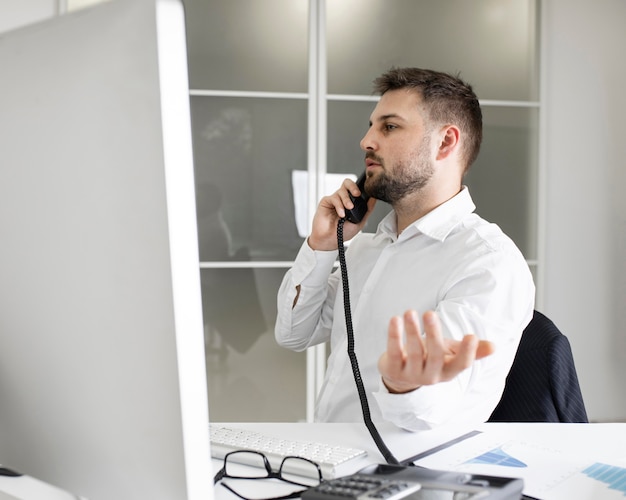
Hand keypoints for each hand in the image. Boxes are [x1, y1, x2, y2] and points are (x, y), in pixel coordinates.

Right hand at [308, 177, 375, 250]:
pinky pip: (334, 198)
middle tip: (357, 194)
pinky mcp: (326, 201)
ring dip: (346, 200)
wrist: (330, 240)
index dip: (361, 187)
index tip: (367, 190)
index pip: (356, 188)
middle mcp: (343, 198)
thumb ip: (367, 209)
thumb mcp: (360, 221)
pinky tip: (341, 214)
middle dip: (353, 187)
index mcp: (351, 202)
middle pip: (348, 183)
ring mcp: (335, 199)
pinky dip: (339, 205)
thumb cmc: (343, 232)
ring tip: (349, 209)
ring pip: (342, 190)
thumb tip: (374, 198)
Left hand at [378, 310, 494, 393]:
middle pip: (435, 356)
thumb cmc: (430, 358)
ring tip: (410, 312)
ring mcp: (411, 374)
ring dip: (411, 330)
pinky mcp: (393, 369)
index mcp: (448, 371)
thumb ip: (471, 350)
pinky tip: (395, 320)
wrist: (401, 375)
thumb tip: (494, 346)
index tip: (471, 336)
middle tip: (430, 313)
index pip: (461, 365)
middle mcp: (431, 375)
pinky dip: (394, 335)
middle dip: (433, 334)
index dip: (468, 352)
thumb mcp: (451, 354)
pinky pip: (393, 352)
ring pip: (413, 352)